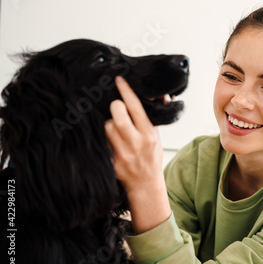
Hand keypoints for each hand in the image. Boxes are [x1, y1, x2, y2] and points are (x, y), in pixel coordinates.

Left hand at [105, 76, 170, 232]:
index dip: (126, 91)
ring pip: (107, 127)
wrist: (146, 184)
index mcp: (148, 134)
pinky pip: (103, 142)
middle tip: (118, 109)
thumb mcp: (157, 138)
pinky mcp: (111, 161)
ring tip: (117, 131)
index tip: (119, 79)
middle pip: (117, 115)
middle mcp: (135, 142)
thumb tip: (160, 97)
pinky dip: (105, 139)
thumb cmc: (151, 159)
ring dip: (110, 125)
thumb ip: (153, 119)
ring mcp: (122, 152)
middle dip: (116, 107)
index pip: (136, 107)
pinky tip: (112, 142)